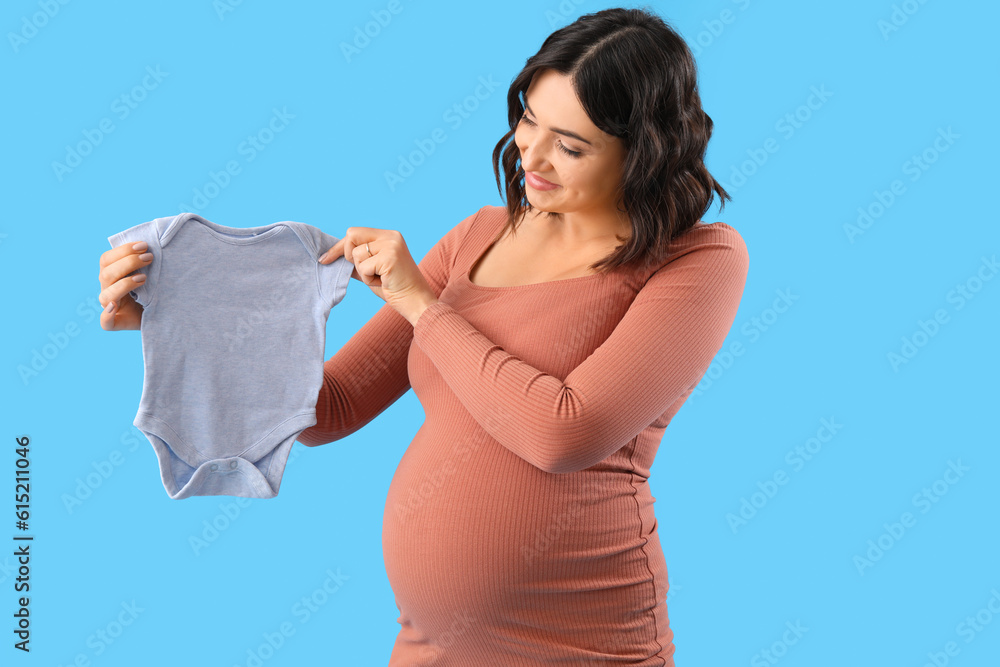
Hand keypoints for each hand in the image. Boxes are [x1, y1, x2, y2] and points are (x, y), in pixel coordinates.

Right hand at [98, 241, 153, 329]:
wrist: (165, 314)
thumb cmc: (158, 289)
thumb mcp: (153, 273)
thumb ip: (146, 258)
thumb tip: (151, 241)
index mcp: (112, 275)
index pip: (107, 259)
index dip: (123, 250)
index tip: (144, 245)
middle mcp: (108, 289)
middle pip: (106, 274)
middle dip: (128, 263)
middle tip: (149, 258)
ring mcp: (110, 307)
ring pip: (106, 295)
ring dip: (124, 284)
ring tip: (144, 278)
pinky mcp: (116, 323)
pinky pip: (105, 322)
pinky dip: (107, 315)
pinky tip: (114, 306)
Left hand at [319, 227, 437, 324]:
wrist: (417, 302)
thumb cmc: (395, 289)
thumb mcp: (371, 271)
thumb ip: (357, 261)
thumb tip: (333, 257)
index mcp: (388, 236)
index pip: (354, 233)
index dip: (338, 247)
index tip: (325, 259)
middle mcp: (391, 236)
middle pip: (351, 235)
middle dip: (349, 256)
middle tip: (365, 272)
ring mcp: (392, 245)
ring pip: (356, 254)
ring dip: (363, 272)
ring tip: (379, 278)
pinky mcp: (390, 257)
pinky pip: (363, 267)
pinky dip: (369, 279)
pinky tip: (384, 282)